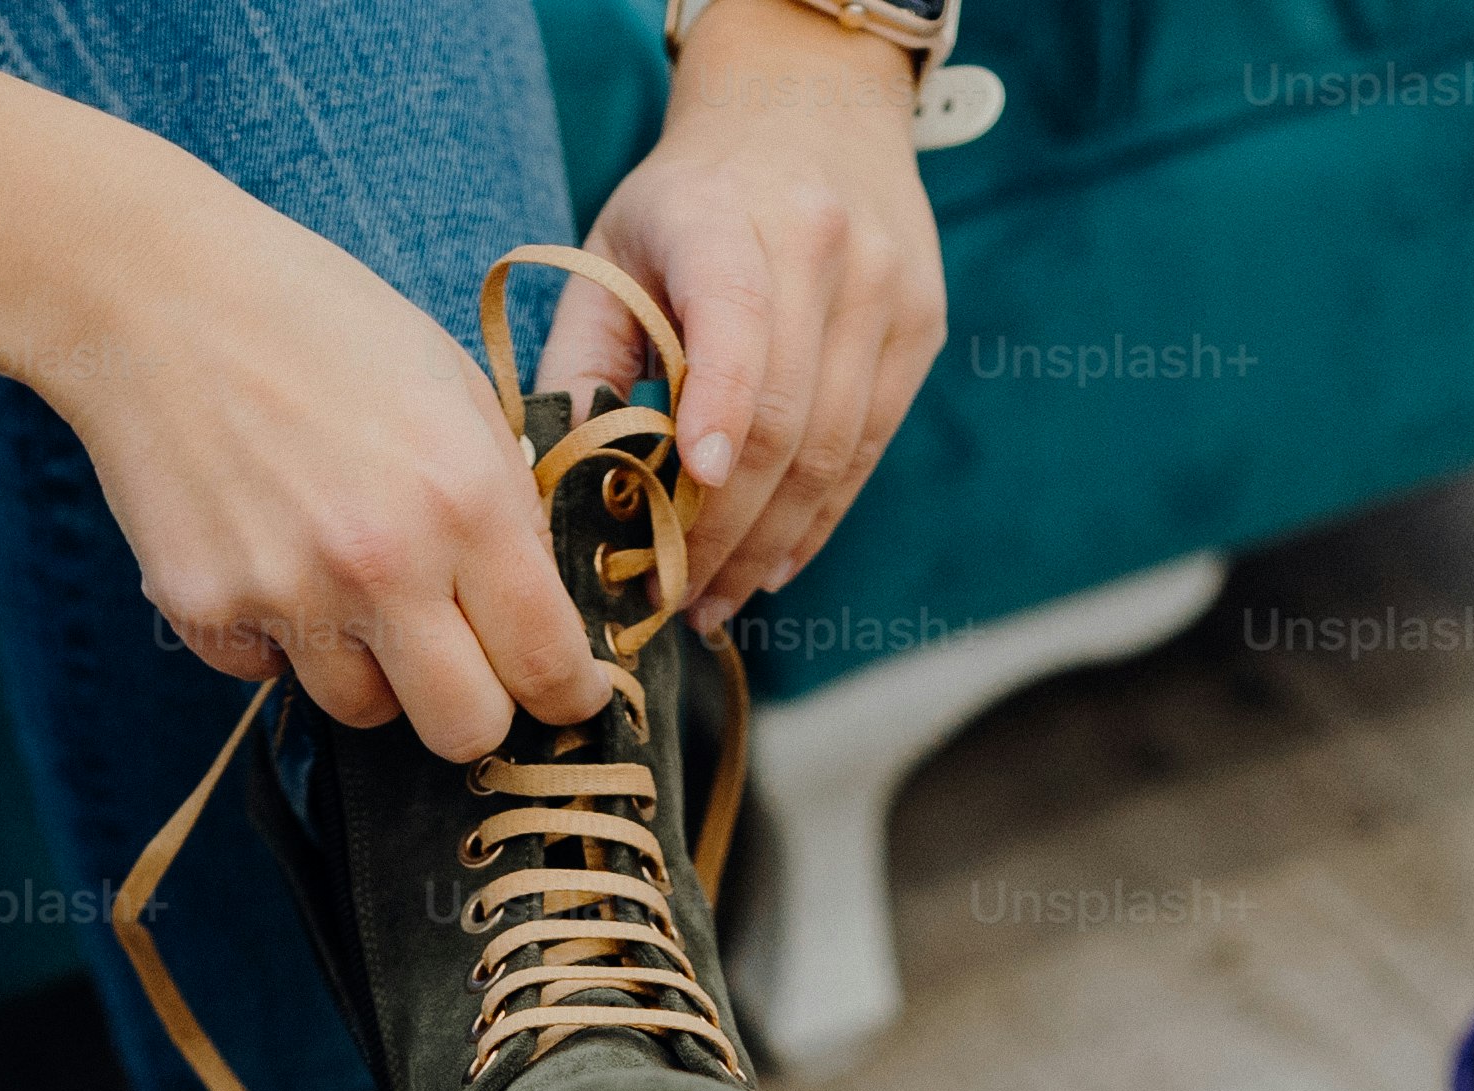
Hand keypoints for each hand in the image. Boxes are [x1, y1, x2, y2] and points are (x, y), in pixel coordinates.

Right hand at [45, 197, 613, 758]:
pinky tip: (265, 549)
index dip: (568, 694)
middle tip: (462, 664)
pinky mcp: (202, 610)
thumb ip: (506, 503)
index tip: (564, 693)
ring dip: (370, 668)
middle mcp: (380, 564)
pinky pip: (269, 673)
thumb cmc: (319, 323)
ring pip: (363, 712)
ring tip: (342, 576)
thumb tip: (538, 609)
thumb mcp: (452, 385)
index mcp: (464, 500)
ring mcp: (284, 595)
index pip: (548, 665)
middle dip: (475, 709)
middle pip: (465, 733)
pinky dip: (278, 636)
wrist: (156, 293)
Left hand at [541, 0, 945, 619]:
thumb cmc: (687, 200)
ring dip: (770, 544)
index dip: (717, 412)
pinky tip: (772, 565)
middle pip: (782, 416)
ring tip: (716, 601)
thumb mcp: (614, 250)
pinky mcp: (921, 325)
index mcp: (724, 215)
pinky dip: (819, 519)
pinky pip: (868, 448)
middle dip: (724, 527)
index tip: (686, 496)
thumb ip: (582, 361)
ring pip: (832, 447)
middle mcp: (821, 245)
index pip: (734, 320)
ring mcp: (885, 287)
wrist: (810, 108)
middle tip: (672, 596)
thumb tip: (552, 491)